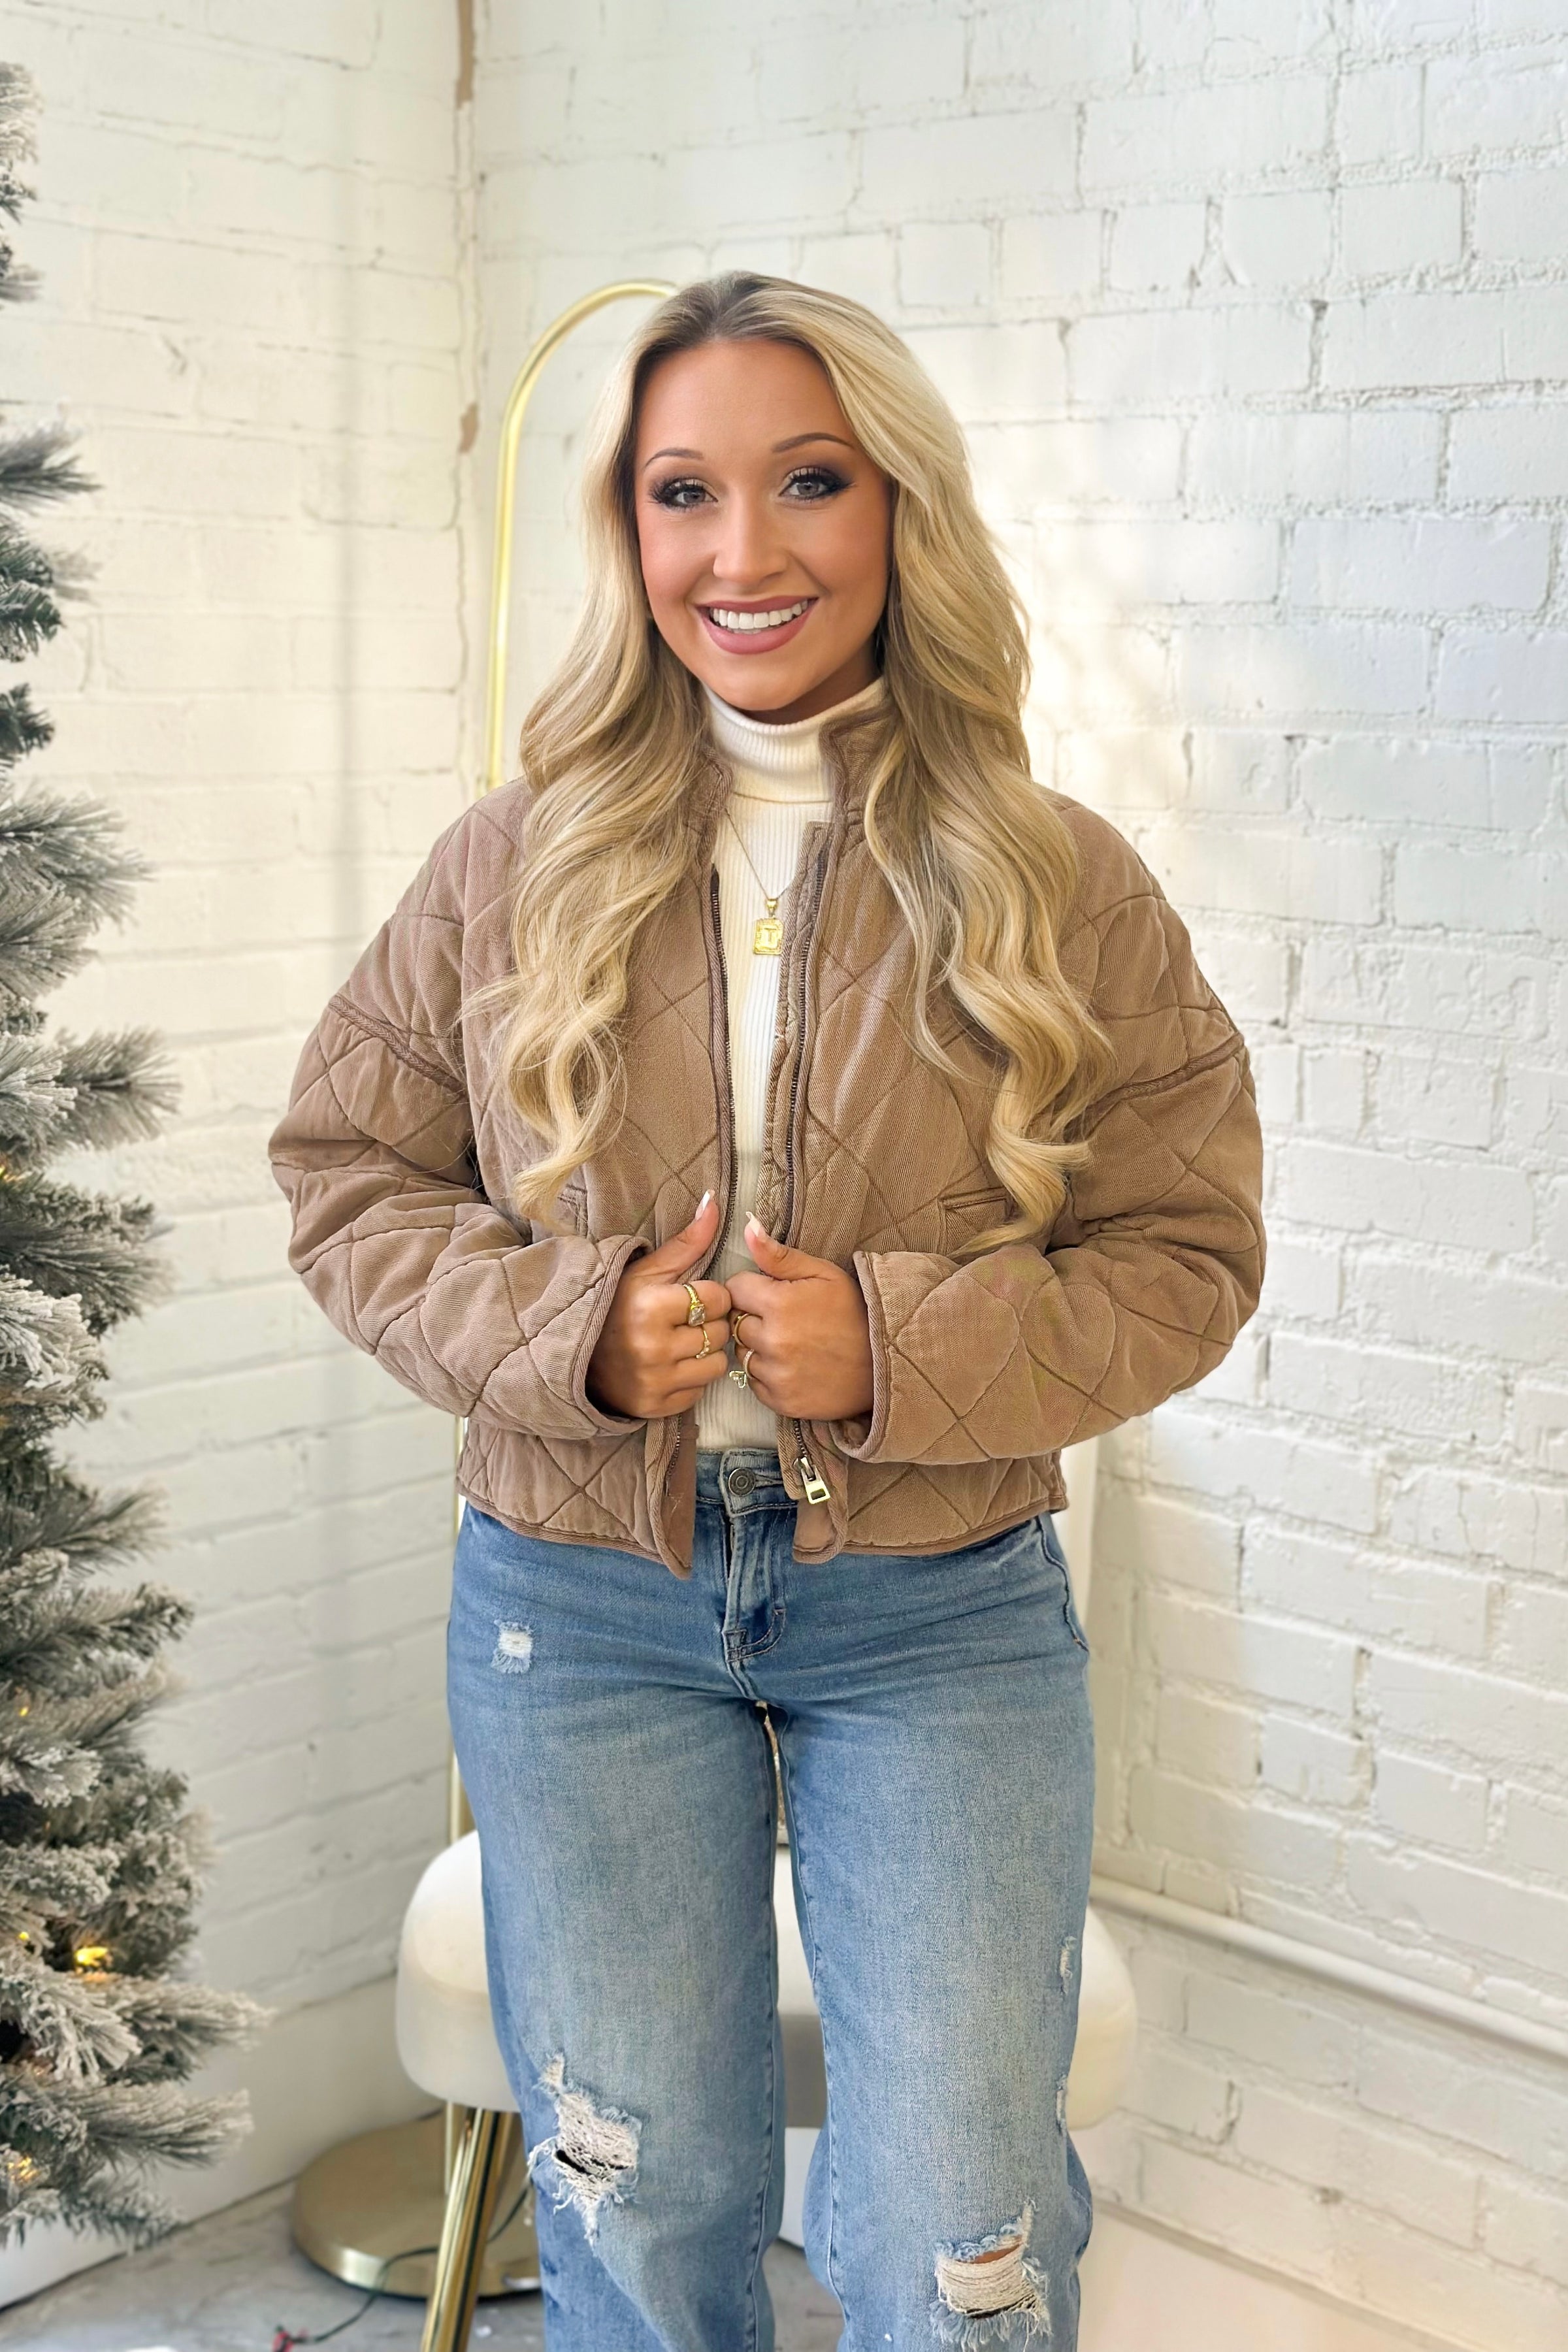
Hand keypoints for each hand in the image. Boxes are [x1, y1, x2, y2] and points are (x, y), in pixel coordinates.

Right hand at [587, 1193, 731, 1419]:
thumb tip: (714, 1199)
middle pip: (720, 1331)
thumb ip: (687, 1240)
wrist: (575, 1355)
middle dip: (708, 1323)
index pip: (717, 1298)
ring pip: (717, 1364)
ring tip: (680, 1343)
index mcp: (652, 1307)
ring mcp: (656, 1381)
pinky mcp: (656, 1407)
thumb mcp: (647, 1270)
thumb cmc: (616, 1306)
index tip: (688, 1297)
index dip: (708, 1294)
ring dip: (705, 1352)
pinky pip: (700, 1391)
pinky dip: (691, 1379)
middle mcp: (655, 1347)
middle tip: (683, 1321)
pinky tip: (671, 1366)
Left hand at [727, 1217, 873, 1422]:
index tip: (771, 1293)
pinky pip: (754, 1382)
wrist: (884, 1364)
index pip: (735, 1289)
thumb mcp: (823, 1274)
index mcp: (778, 1304)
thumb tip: (748, 1226)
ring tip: (790, 1343)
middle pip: (735, 1323)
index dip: (751, 1288)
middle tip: (786, 1319)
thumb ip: (780, 1255)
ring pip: (743, 1354)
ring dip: (758, 1347)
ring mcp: (775, 1375)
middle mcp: (772, 1342)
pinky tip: (793, 1364)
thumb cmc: (854, 1313)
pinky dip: (767, 1374)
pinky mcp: (780, 1401)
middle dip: (753, 1317)